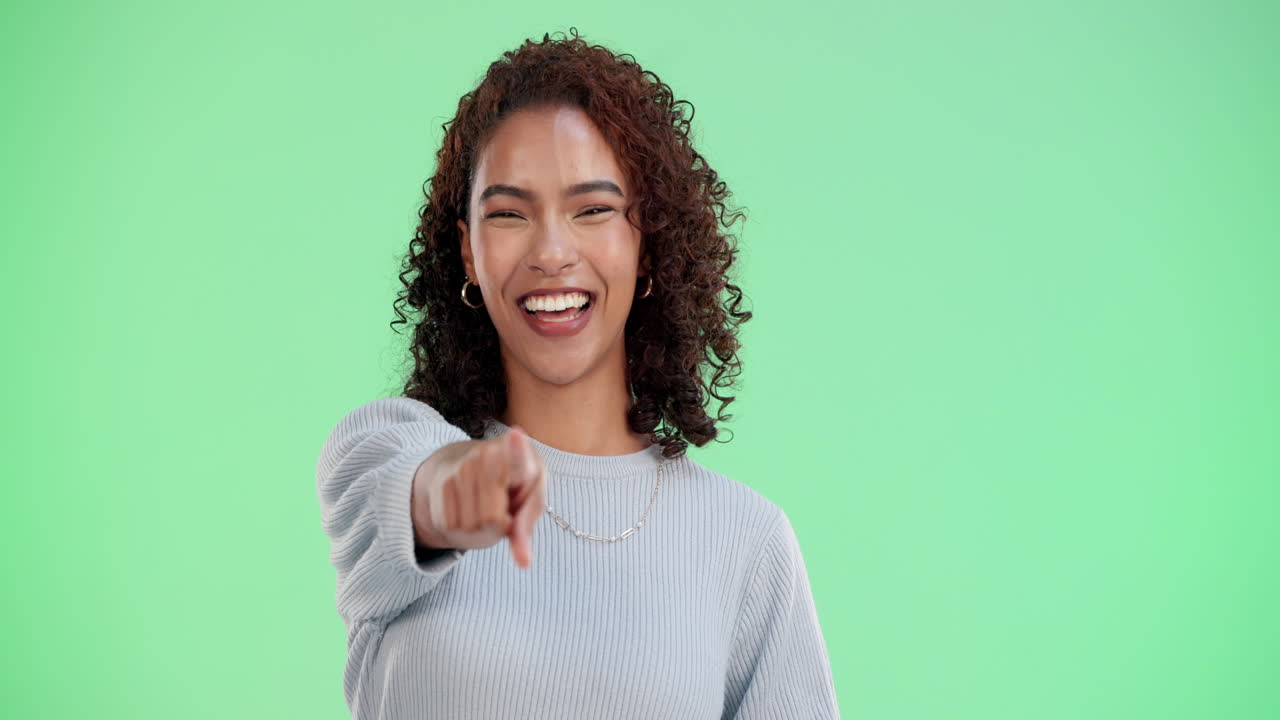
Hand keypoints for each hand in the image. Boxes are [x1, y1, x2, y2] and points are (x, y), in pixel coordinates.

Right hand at [418, 426, 546, 569]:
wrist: (477, 465)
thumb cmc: (515, 487)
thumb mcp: (528, 504)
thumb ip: (525, 529)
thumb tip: (524, 563)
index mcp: (520, 459)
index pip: (517, 457)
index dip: (516, 449)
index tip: (515, 435)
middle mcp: (487, 457)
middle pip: (493, 517)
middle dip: (501, 523)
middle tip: (503, 505)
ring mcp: (461, 468)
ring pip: (471, 524)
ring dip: (481, 525)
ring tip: (486, 503)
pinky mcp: (441, 483)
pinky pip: (451, 524)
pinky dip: (462, 526)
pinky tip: (467, 506)